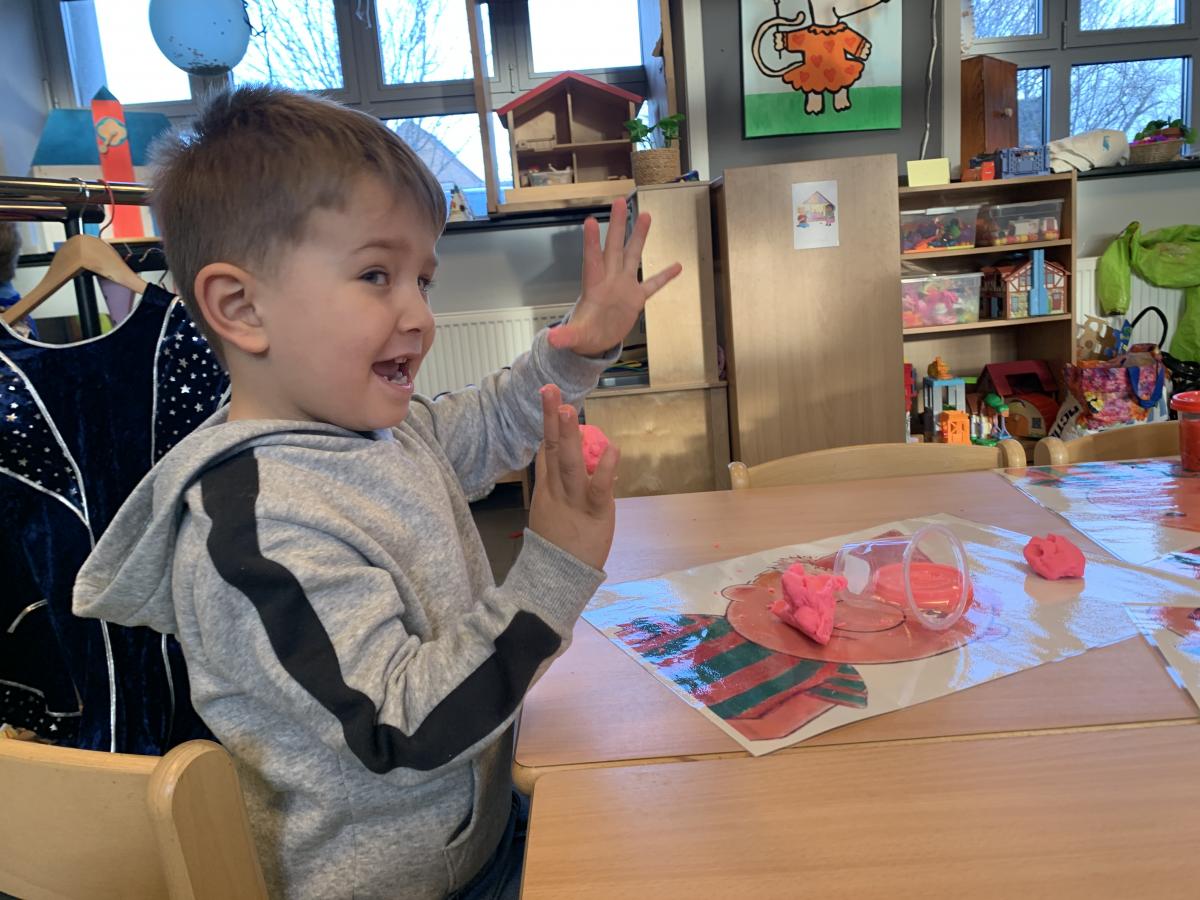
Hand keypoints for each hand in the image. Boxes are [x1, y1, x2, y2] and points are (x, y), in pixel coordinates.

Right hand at [527, 384, 619, 571]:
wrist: (555, 580)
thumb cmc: (557, 544)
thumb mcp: (547, 509)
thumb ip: (552, 481)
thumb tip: (552, 453)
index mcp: (546, 488)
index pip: (546, 449)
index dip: (548, 421)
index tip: (550, 396)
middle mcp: (556, 490)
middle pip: (552, 449)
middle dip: (552, 418)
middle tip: (550, 389)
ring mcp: (574, 501)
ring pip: (569, 463)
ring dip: (569, 435)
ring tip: (569, 409)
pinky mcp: (595, 514)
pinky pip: (599, 489)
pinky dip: (605, 469)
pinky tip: (611, 448)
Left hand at [547, 197, 682, 356]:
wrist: (594, 340)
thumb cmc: (583, 334)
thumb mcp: (574, 336)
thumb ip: (565, 337)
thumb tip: (552, 340)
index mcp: (593, 286)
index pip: (592, 260)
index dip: (592, 242)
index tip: (591, 221)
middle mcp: (609, 280)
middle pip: (614, 248)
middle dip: (617, 225)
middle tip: (619, 201)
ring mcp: (624, 286)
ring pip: (633, 256)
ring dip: (639, 237)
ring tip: (645, 215)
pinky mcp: (636, 298)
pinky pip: (653, 284)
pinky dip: (664, 276)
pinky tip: (677, 266)